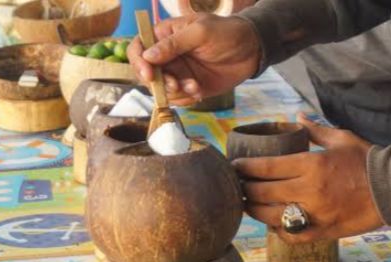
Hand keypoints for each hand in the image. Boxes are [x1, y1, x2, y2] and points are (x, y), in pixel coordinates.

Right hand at [127, 13, 260, 105]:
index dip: (138, 61)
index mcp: (165, 36)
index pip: (139, 48)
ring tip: (194, 86)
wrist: (252, 50)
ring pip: (162, 89)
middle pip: (146, 73)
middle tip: (175, 84)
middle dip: (158, 82)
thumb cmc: (226, 33)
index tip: (149, 73)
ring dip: (175, 92)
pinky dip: (186, 98)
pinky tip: (199, 90)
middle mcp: (168, 56)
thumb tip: (148, 56)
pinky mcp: (190, 87)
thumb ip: (174, 44)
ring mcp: (179, 73)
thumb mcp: (200, 32)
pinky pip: (178, 99)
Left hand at [234, 114, 385, 243]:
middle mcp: (309, 191)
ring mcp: (315, 214)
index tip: (234, 166)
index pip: (265, 167)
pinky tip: (273, 223)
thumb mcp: (341, 139)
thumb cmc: (367, 160)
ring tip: (248, 205)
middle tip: (237, 186)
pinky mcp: (323, 231)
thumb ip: (314, 130)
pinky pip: (290, 235)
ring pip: (271, 217)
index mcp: (311, 165)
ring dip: (255, 211)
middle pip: (262, 193)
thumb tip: (296, 117)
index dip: (244, 168)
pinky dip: (277, 230)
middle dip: (244, 190)